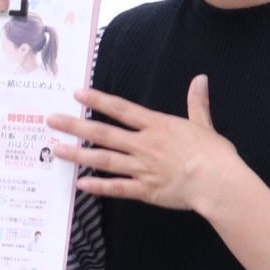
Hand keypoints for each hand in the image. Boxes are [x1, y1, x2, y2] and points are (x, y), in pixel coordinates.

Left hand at [49, 76, 244, 215]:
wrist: (217, 181)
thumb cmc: (214, 154)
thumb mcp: (204, 124)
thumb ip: (197, 103)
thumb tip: (200, 79)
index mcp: (157, 126)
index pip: (121, 109)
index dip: (98, 100)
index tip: (77, 94)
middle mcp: (144, 144)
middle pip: (103, 133)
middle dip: (75, 126)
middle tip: (52, 120)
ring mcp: (142, 168)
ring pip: (104, 159)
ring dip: (78, 154)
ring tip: (56, 150)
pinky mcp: (145, 190)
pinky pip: (117, 188)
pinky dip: (98, 186)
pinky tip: (80, 184)